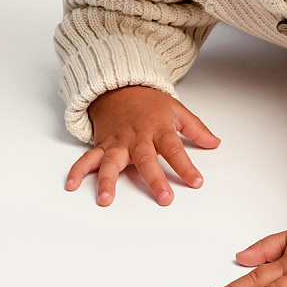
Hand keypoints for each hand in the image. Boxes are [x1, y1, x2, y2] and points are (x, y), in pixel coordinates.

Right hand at [64, 85, 220, 205]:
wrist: (121, 86)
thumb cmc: (150, 102)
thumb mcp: (176, 109)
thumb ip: (196, 128)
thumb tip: (215, 142)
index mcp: (158, 128)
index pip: (175, 149)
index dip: (186, 166)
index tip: (197, 182)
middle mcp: (137, 137)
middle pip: (146, 159)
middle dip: (155, 179)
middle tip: (164, 198)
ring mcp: (117, 142)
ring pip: (112, 162)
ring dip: (107, 181)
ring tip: (106, 199)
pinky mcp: (102, 145)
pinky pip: (88, 158)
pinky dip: (78, 171)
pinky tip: (72, 185)